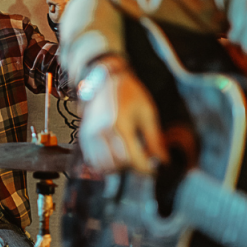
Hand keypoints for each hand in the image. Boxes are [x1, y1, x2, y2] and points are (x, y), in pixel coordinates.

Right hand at [78, 58, 166, 173]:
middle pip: (118, 165)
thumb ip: (154, 139)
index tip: (156, 167)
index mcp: (120, 126)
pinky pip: (92, 160)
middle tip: (143, 159)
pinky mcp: (83, 136)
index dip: (147, 168)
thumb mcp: (147, 113)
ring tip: (129, 157)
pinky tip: (115, 156)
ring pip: (103, 165)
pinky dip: (104, 163)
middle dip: (133, 166)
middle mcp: (102, 133)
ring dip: (118, 167)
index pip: (133, 159)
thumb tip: (163, 160)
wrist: (105, 78)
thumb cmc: (128, 93)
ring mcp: (90, 135)